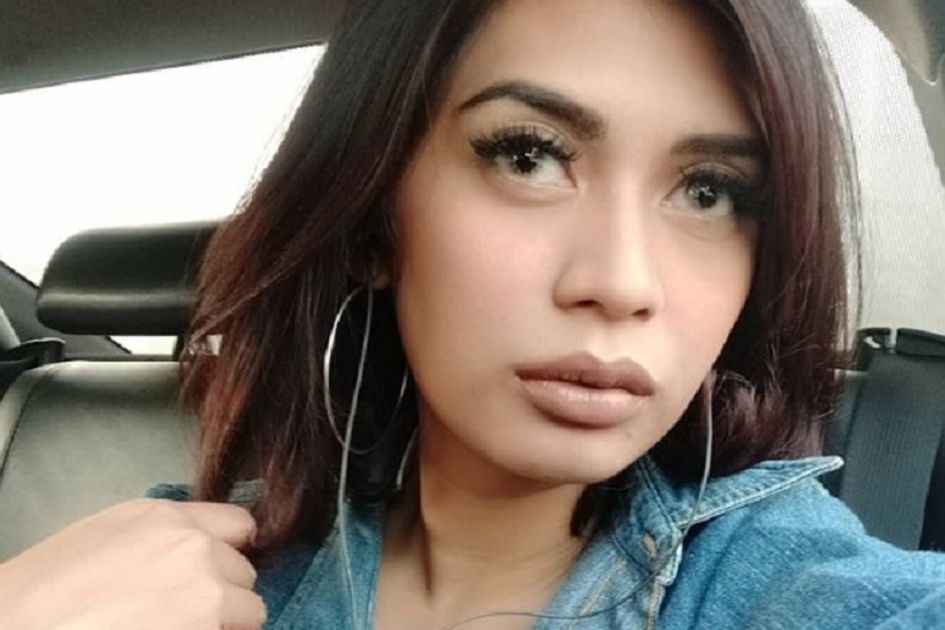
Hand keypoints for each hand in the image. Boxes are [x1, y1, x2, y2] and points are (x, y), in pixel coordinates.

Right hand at [0, 498, 264, 629]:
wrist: (13, 629)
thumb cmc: (43, 593)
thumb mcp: (106, 535)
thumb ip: (163, 534)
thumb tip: (198, 547)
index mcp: (169, 520)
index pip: (239, 525)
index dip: (230, 550)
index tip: (221, 569)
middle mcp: (197, 551)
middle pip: (243, 573)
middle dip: (223, 592)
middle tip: (182, 613)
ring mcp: (206, 599)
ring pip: (249, 613)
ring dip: (225, 625)